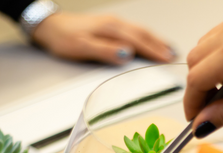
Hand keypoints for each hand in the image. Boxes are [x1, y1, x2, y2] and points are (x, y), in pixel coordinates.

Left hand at [32, 12, 174, 63]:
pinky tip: (148, 41)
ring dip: (155, 40)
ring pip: (140, 31)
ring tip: (168, 49)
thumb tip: (127, 54)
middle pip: (143, 34)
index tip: (167, 60)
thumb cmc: (63, 39)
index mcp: (111, 28)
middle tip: (174, 56)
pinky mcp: (110, 25)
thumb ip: (105, 51)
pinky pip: (133, 30)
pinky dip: (145, 37)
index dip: (154, 51)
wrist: (49, 27)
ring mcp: (113, 22)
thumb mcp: (82, 47)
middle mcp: (115, 23)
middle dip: (160, 45)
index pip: (138, 41)